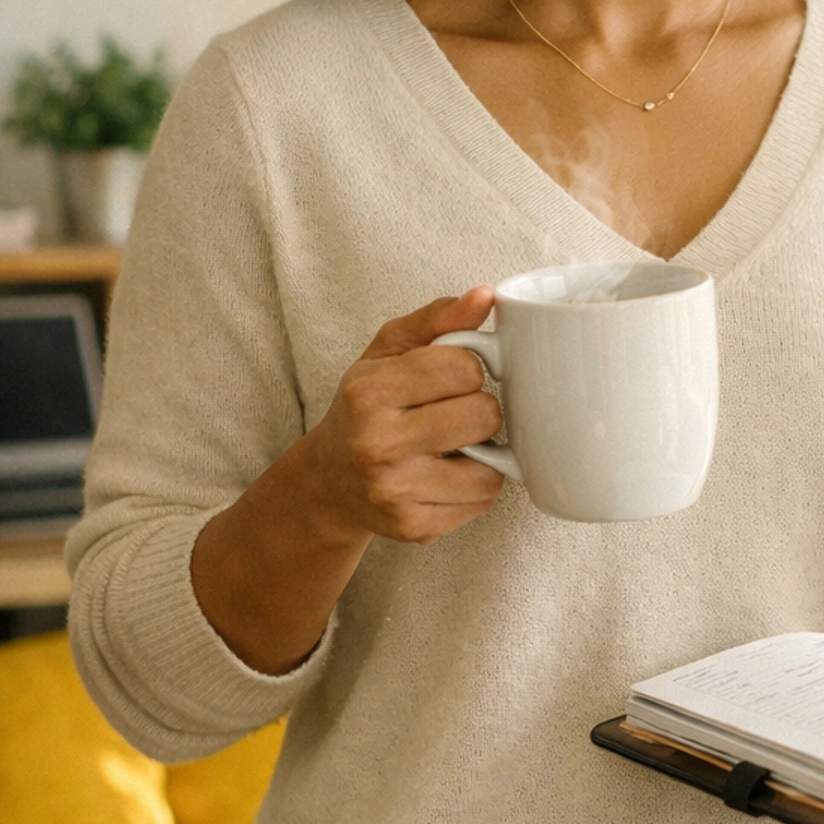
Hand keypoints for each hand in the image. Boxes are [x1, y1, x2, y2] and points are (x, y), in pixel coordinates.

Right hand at [301, 286, 506, 546]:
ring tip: (454, 447)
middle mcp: (376, 443)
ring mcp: (394, 491)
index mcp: (369, 391)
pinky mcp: (414, 528)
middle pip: (484, 415)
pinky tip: (448, 476)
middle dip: (480, 410)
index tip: (451, 378)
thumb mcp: (390, 351)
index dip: (469, 369)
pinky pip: (483, 501)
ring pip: (493, 466)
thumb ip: (440, 319)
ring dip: (485, 454)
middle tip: (455, 414)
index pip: (465, 367)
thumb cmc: (367, 405)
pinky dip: (476, 486)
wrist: (331, 480)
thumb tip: (486, 295)